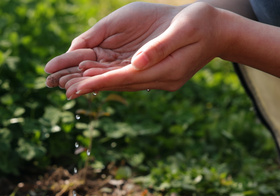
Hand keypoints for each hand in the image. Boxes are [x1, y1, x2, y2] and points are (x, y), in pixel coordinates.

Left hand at [45, 2, 227, 98]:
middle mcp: (158, 80)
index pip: (124, 79)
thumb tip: (136, 63)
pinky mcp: (154, 73)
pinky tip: (90, 74)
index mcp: (166, 71)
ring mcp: (157, 78)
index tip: (75, 88)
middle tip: (61, 88)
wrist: (218, 29)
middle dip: (89, 86)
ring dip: (94, 83)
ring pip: (119, 82)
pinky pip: (125, 76)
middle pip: (117, 84)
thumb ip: (160, 47)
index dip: (98, 83)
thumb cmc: (201, 23)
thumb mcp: (183, 29)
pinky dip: (106, 76)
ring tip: (67, 84)